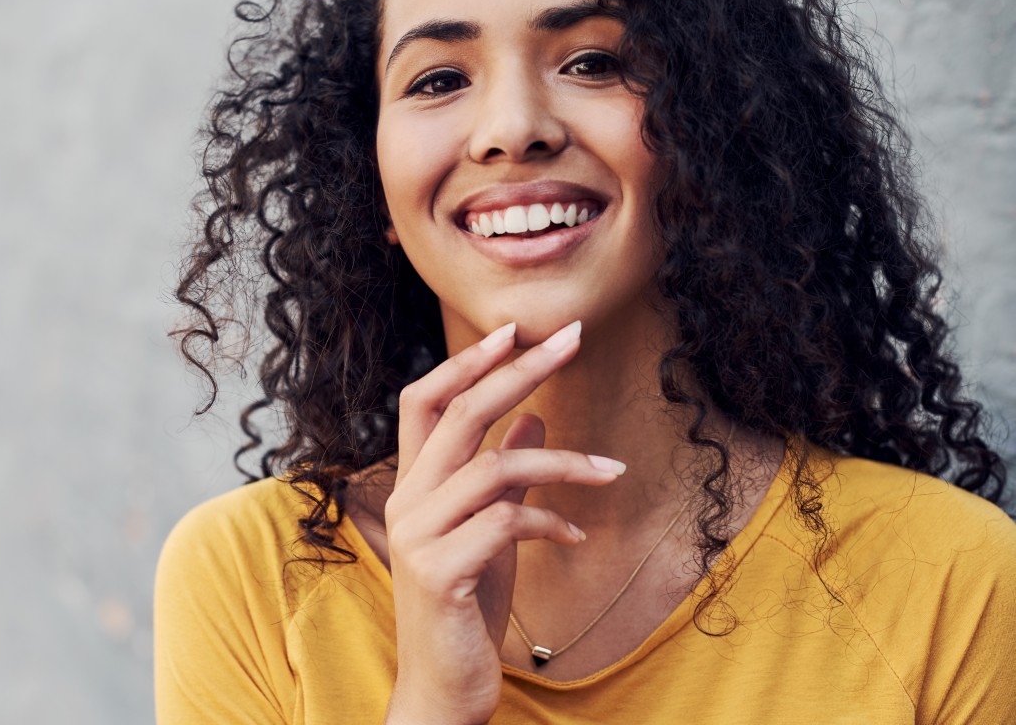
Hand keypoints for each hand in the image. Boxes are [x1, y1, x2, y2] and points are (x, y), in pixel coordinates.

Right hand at [383, 321, 626, 724]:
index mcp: (412, 486)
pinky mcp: (441, 570)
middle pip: (458, 413)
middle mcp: (406, 501)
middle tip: (572, 339)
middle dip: (520, 370)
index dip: (465, 362)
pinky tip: (578, 534)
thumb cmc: (466, 608)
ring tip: (612, 470)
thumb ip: (503, 475)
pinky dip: (552, 521)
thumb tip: (533, 419)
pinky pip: (508, 522)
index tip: (514, 330)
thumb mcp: (490, 532)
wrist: (443, 688)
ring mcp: (418, 535)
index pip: (422, 401)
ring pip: (493, 465)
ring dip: (563, 461)